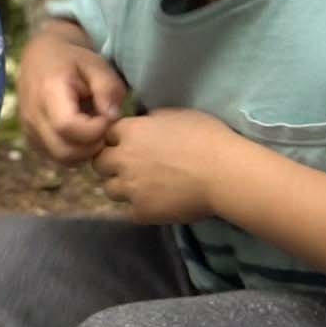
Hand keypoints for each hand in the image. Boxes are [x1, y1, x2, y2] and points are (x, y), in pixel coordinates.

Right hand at [18, 27, 127, 164]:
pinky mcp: (31, 139)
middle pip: (64, 151)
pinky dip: (74, 152)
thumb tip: (112, 117)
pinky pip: (55, 157)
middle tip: (104, 127)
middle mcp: (33, 115)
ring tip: (94, 130)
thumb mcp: (96, 64)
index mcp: (47, 92)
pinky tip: (82, 134)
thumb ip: (108, 88)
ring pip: (61, 159)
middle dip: (92, 146)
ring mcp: (29, 129)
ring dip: (84, 151)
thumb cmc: (73, 59)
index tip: (108, 116)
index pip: (68, 127)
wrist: (41, 57)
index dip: (95, 129)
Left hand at [91, 109, 233, 224]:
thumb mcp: (178, 115)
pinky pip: (129, 211)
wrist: (225, 174)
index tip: (130, 146)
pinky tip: (156, 204)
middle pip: (100, 163)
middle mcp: (123, 159)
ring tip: (142, 188)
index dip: (118, 141)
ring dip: (122, 187)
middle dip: (112, 165)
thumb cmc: (208, 139)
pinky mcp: (141, 211)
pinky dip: (140, 208)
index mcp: (131, 132)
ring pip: (109, 189)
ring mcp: (130, 187)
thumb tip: (144, 123)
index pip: (107, 135)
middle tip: (131, 168)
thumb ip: (152, 120)